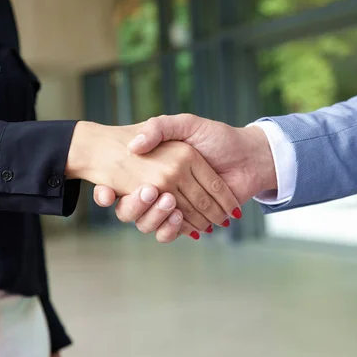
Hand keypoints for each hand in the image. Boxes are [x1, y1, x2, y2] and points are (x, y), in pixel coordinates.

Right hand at [94, 114, 277, 230]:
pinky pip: (172, 232)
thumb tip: (134, 146)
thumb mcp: (187, 124)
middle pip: (133, 208)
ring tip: (168, 204)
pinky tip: (179, 219)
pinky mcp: (190, 221)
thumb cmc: (219, 138)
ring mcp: (175, 205)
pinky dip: (173, 230)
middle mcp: (161, 187)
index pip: (124, 183)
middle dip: (135, 206)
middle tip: (149, 193)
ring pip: (150, 223)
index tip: (106, 193)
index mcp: (155, 166)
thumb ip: (160, 128)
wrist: (249, 157)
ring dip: (154, 218)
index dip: (110, 191)